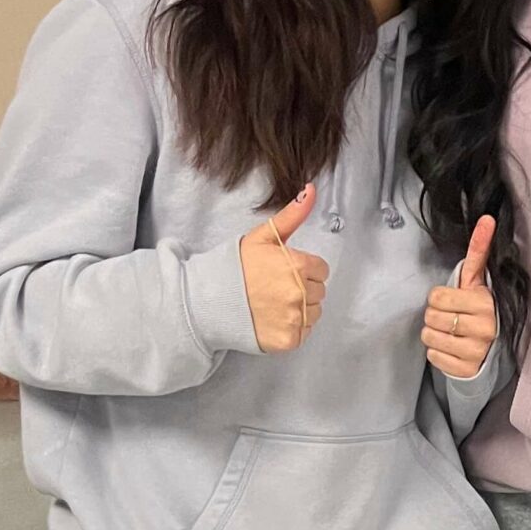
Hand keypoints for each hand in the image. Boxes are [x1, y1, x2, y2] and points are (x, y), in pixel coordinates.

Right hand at [238, 186, 327, 352]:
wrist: (209, 300)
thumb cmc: (236, 266)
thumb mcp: (263, 236)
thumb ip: (292, 215)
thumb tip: (311, 189)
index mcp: (298, 265)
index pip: (321, 270)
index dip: (304, 269)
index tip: (284, 271)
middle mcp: (299, 293)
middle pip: (319, 291)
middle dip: (302, 288)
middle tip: (275, 287)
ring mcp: (294, 319)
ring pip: (314, 313)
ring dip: (300, 309)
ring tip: (273, 303)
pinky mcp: (288, 340)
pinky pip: (303, 333)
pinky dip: (292, 328)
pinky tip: (272, 319)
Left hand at [422, 215, 497, 381]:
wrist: (493, 347)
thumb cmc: (478, 309)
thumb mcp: (478, 280)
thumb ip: (479, 250)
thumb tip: (487, 218)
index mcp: (484, 303)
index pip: (437, 297)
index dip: (440, 298)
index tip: (454, 302)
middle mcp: (484, 329)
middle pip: (431, 317)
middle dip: (436, 316)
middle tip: (452, 318)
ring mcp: (475, 351)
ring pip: (429, 337)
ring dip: (435, 335)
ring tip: (451, 333)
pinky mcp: (466, 370)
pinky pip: (433, 356)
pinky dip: (438, 352)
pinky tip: (452, 348)